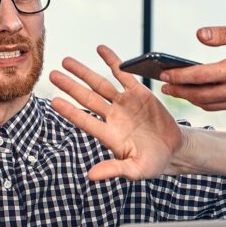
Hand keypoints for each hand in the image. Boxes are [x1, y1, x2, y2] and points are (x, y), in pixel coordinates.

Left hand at [49, 45, 184, 180]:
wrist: (173, 150)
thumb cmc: (152, 163)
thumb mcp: (135, 170)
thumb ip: (114, 170)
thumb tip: (91, 176)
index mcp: (109, 135)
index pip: (85, 121)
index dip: (70, 112)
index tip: (54, 102)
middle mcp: (112, 117)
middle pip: (87, 98)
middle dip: (70, 86)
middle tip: (52, 74)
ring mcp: (124, 104)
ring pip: (100, 84)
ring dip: (84, 72)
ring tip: (67, 61)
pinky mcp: (138, 93)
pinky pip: (123, 74)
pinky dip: (113, 61)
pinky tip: (100, 49)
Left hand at [158, 23, 225, 113]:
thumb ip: (222, 33)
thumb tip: (199, 35)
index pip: (200, 76)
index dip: (179, 76)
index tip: (163, 74)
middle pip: (201, 95)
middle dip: (180, 91)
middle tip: (164, 86)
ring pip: (210, 105)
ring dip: (191, 99)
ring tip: (177, 90)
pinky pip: (222, 107)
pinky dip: (207, 102)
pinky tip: (197, 93)